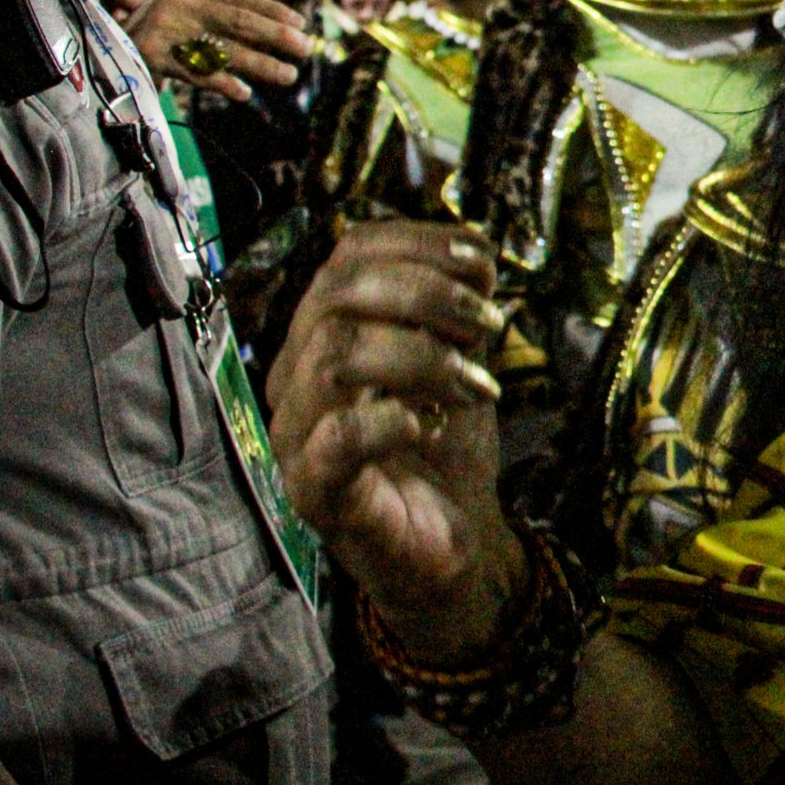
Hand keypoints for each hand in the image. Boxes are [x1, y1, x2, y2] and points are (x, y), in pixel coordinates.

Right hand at [124, 0, 315, 100]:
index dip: (272, 10)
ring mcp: (166, 31)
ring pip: (221, 50)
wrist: (95, 40)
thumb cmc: (146, 21)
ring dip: (259, 64)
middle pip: (237, 21)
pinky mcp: (152, 56)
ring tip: (288, 76)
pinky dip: (220, 83)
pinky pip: (193, 74)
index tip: (301, 22)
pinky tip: (243, 93)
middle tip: (306, 47)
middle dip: (275, 35)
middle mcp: (179, 5)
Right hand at [267, 222, 519, 660]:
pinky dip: (392, 421)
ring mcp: (296, 434)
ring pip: (335, 357)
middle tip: (488, 327)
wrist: (452, 542)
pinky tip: (432, 426)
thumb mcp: (458, 355)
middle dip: (428, 296)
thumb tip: (476, 249)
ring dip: (423, 357)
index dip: (417, 242)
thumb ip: (457, 303)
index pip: (347, 254)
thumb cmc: (445, 441)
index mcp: (325, 331)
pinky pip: (335, 440)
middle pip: (337, 295)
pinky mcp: (313, 493)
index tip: (482, 262)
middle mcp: (296, 374)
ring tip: (477, 384)